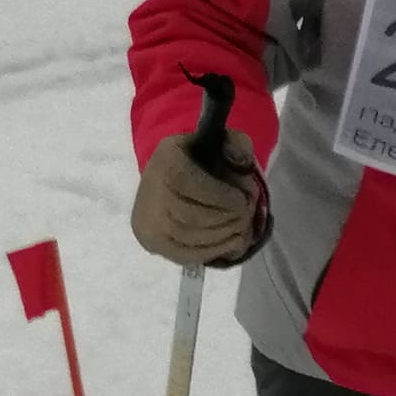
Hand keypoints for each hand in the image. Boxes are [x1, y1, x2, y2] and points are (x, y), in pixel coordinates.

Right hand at [130, 127, 266, 268]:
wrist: (168, 176)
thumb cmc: (201, 158)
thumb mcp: (222, 141)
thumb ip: (237, 147)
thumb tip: (241, 165)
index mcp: (165, 160)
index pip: (190, 184)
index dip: (222, 197)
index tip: (246, 199)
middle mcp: (149, 191)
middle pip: (192, 215)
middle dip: (228, 219)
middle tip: (248, 216)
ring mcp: (147, 220)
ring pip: (190, 237)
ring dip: (224, 236)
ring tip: (242, 228)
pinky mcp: (151, 242)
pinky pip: (185, 255)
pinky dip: (214, 251)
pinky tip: (232, 242)